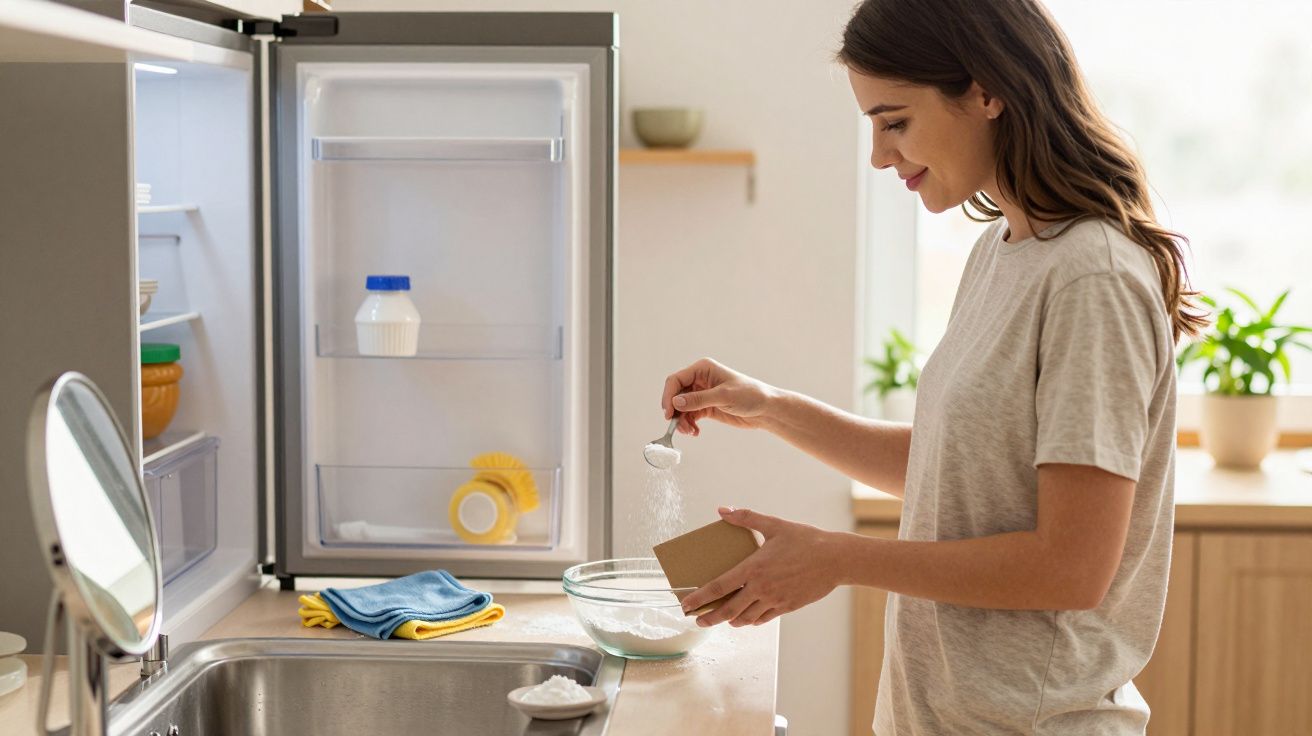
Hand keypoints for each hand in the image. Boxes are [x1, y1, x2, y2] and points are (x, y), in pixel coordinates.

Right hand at [661, 358, 776, 435]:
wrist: (765, 409)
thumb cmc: (750, 395)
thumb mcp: (723, 396)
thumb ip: (699, 399)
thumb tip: (676, 403)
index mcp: (703, 369)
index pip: (676, 380)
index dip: (669, 396)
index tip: (668, 414)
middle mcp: (700, 380)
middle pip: (676, 395)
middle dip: (675, 411)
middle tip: (677, 426)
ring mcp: (702, 394)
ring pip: (681, 408)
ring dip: (682, 421)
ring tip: (690, 431)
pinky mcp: (706, 407)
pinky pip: (689, 416)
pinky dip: (689, 425)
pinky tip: (695, 432)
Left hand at [679, 507, 843, 626]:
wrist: (835, 559)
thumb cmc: (805, 540)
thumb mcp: (774, 525)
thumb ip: (746, 518)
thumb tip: (723, 510)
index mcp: (753, 568)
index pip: (718, 587)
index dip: (699, 597)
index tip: (686, 604)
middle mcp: (761, 588)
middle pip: (728, 610)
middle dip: (709, 617)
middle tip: (697, 620)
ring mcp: (774, 600)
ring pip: (745, 618)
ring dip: (730, 620)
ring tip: (722, 618)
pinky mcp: (786, 607)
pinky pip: (763, 619)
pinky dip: (751, 620)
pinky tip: (746, 618)